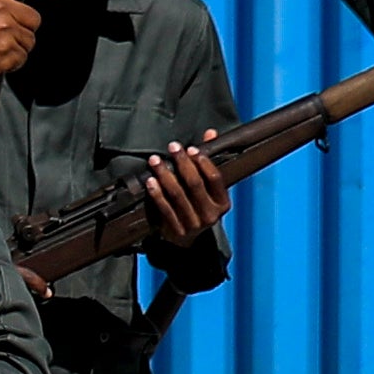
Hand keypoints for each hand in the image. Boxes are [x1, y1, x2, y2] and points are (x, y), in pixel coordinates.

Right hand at [0, 0, 44, 87]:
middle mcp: (1, 8)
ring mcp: (5, 30)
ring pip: (30, 40)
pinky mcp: (7, 51)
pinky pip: (22, 57)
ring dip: (18, 46)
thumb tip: (17, 5)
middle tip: (3, 34)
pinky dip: (12, 61)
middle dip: (24, 28)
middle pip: (34, 17)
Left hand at [138, 133, 232, 248]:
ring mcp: (194, 224)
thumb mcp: (208, 188)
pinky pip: (165, 208)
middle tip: (172, 147)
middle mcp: (211, 215)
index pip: (215, 179)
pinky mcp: (177, 230)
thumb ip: (208, 160)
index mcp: (223, 203)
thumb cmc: (198, 205)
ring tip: (155, 160)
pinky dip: (157, 193)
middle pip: (195, 184)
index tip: (191, 149)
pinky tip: (150, 181)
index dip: (203, 162)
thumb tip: (210, 133)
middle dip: (182, 164)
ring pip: (177, 195)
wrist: (187, 240)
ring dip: (165, 175)